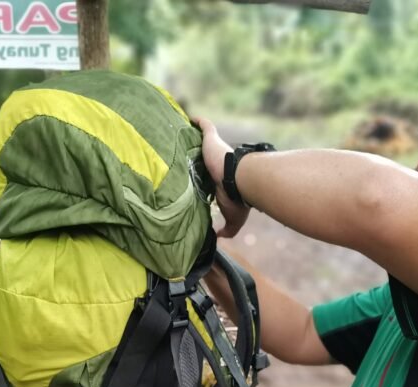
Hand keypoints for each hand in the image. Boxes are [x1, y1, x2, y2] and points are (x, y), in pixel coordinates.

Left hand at [194, 117, 249, 238]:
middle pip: (205, 158)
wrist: (240, 180)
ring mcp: (215, 150)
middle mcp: (219, 163)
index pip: (211, 177)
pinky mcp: (211, 139)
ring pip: (202, 141)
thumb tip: (217, 236)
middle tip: (183, 159)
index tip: (195, 181)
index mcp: (222, 180)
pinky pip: (204, 125)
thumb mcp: (233, 219)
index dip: (204, 177)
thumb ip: (227, 230)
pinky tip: (187, 118)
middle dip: (198, 157)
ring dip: (193, 138)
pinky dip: (197, 120)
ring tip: (178, 138)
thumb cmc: (238, 199)